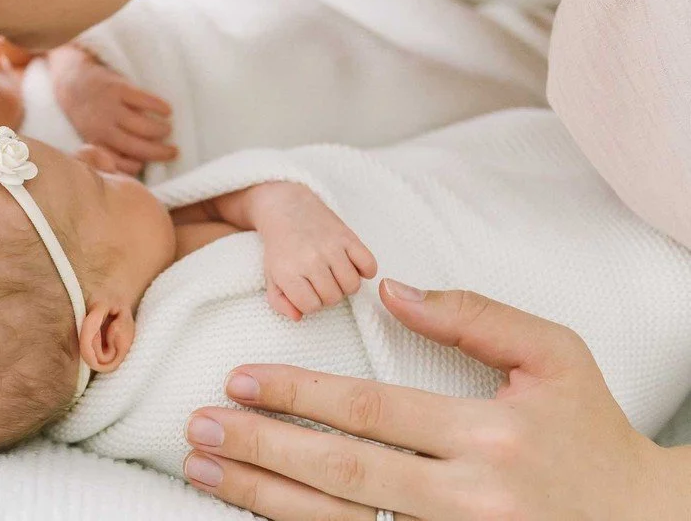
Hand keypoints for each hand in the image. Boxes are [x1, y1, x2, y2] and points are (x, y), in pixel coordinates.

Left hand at [46, 44, 176, 174]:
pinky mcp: (118, 88)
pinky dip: (159, 106)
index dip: (134, 167)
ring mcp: (110, 107)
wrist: (72, 79)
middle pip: (136, 146)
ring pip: (142, 125)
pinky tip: (167, 110)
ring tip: (167, 129)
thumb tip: (133, 166)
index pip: (118, 162)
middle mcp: (103, 127)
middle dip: (159, 152)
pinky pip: (144, 99)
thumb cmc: (86, 112)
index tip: (145, 164)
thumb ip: (107, 148)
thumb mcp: (89, 134)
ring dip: (160, 130)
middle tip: (173, 152)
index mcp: (95, 141)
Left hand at [183, 280, 686, 519]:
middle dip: (260, 448)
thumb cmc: (590, 430)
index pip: (370, 409)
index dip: (297, 394)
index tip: (238, 377)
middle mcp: (468, 498)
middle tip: (198, 426)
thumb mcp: (554, 356)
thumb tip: (390, 289)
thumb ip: (475, 316)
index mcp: (489, 436)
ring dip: (263, 497)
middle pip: (342, 472)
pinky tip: (256, 510)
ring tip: (204, 470)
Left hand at [237, 181, 376, 320]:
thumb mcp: (271, 276)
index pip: (311, 307)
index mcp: (287, 271)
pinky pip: (369, 265)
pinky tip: (353, 265)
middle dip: (328, 294)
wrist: (286, 208)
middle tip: (321, 281)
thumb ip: (279, 302)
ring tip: (335, 274)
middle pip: (333, 298)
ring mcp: (330, 247)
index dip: (310, 302)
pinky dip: (366, 270)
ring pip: (352, 286)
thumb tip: (298, 318)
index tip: (306, 290)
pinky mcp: (348, 235)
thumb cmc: (281, 248)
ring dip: (346, 285)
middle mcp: (309, 259)